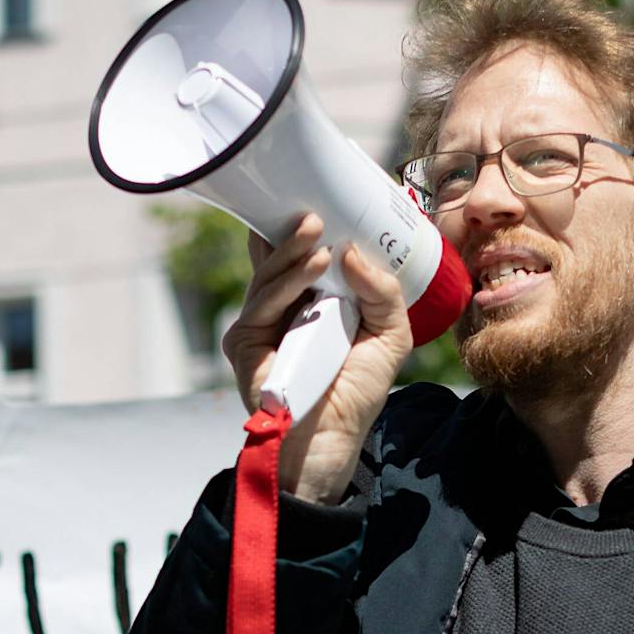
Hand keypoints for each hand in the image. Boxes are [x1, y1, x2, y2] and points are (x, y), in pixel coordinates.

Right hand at [220, 214, 414, 503]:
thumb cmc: (356, 390)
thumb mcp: (389, 332)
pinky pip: (261, 304)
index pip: (302, 254)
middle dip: (292, 228)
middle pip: (278, 257)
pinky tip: (309, 266)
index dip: (308, 227)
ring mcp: (259, 324)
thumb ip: (381, 290)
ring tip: (316, 229)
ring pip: (268, 276)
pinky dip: (284, 282)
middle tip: (315, 206)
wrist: (331, 439)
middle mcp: (281, 307)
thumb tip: (350, 252)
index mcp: (310, 300)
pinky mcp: (245, 343)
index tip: (323, 194)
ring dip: (291, 250)